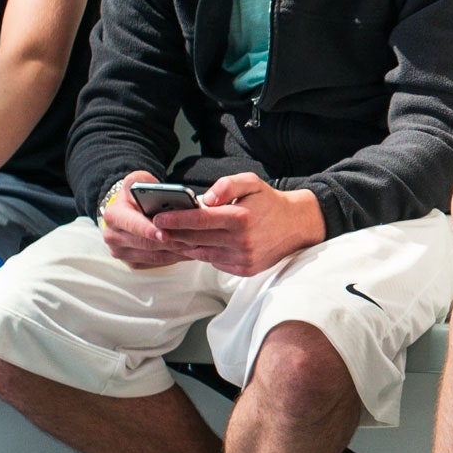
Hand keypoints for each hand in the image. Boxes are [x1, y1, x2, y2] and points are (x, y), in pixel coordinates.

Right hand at [97, 170, 187, 270]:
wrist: (126, 210)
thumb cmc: (135, 195)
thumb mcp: (137, 181)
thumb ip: (145, 182)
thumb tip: (161, 193)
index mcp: (114, 216)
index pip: (131, 224)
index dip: (148, 230)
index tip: (164, 234)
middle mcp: (113, 236)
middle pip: (145, 243)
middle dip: (169, 242)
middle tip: (190, 241)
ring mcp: (121, 252)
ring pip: (152, 256)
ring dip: (174, 252)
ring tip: (194, 247)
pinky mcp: (131, 262)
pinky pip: (155, 263)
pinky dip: (172, 258)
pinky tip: (187, 253)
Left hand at [145, 171, 324, 277]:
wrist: (296, 225)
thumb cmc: (268, 201)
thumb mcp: (251, 182)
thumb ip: (226, 184)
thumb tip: (204, 199)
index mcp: (241, 218)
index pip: (200, 220)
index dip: (176, 220)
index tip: (157, 218)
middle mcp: (242, 241)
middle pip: (196, 239)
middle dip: (174, 233)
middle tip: (156, 228)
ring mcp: (243, 258)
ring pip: (203, 253)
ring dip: (185, 245)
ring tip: (171, 236)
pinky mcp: (245, 270)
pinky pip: (215, 262)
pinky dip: (203, 253)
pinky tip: (195, 244)